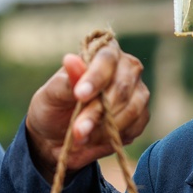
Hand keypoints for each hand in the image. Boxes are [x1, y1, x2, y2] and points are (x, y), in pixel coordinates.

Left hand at [25, 41, 149, 175]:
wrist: (57, 137)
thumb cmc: (53, 108)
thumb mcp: (51, 95)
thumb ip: (65, 81)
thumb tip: (70, 60)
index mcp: (102, 52)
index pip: (106, 59)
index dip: (95, 77)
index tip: (80, 96)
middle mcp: (126, 68)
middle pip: (121, 87)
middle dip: (97, 112)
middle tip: (77, 131)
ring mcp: (137, 92)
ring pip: (131, 109)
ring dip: (105, 129)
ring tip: (81, 138)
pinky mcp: (141, 115)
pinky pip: (135, 127)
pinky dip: (114, 137)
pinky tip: (96, 139)